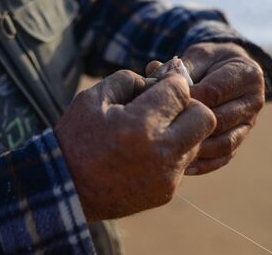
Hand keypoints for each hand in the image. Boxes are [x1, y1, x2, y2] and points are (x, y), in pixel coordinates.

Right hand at [55, 70, 215, 221]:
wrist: (67, 188)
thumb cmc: (77, 138)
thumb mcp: (93, 98)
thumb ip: (129, 80)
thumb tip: (158, 79)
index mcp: (139, 125)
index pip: (181, 91)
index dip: (172, 82)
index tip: (161, 85)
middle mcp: (160, 152)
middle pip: (205, 118)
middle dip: (189, 106)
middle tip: (167, 108)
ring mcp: (166, 176)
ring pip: (198, 142)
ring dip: (182, 130)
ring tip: (154, 131)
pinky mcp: (166, 192)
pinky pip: (183, 163)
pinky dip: (171, 153)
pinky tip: (147, 153)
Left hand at [146, 43, 264, 174]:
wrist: (225, 71)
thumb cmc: (207, 62)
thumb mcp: (196, 56)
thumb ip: (179, 66)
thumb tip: (153, 70)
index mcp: (247, 74)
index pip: (214, 92)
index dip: (187, 100)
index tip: (163, 104)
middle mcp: (254, 101)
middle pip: (220, 120)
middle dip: (190, 127)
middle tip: (161, 133)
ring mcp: (249, 124)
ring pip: (224, 143)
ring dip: (197, 150)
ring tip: (170, 153)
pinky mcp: (240, 140)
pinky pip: (223, 157)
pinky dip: (203, 164)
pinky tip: (182, 167)